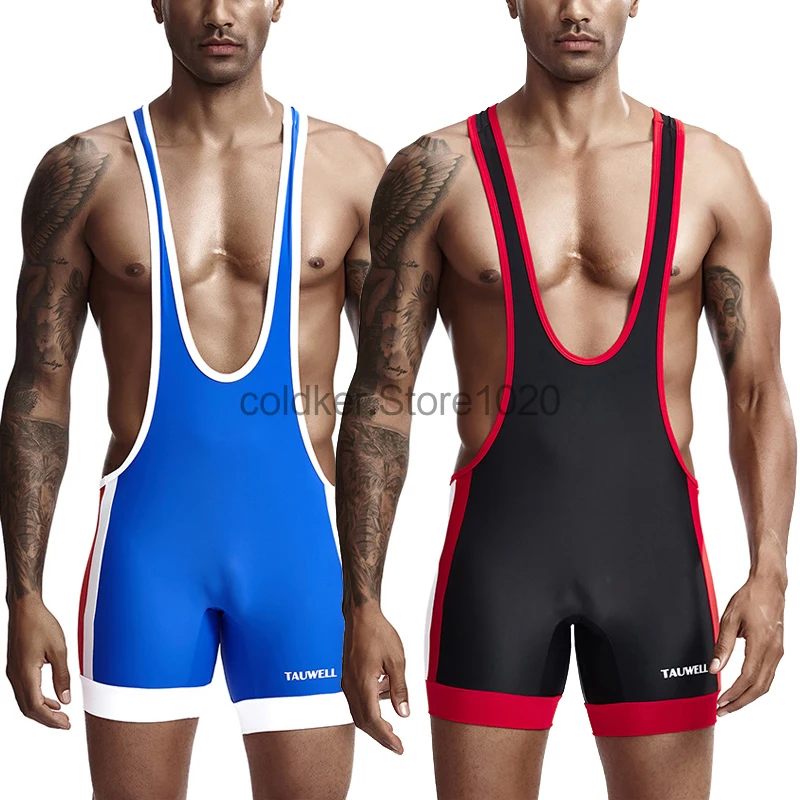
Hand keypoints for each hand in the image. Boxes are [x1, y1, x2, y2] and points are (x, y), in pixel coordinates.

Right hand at [6, 595, 71, 728]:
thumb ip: (62, 675)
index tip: (66, 724)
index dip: (51, 719)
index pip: (36, 706)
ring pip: (25, 701)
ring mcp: (13, 672)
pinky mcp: (16, 668)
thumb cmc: (41, 624)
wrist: (24, 609)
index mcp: (25, 673)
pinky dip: (37, 699)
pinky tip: (51, 699)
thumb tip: (66, 698)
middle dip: (47, 719)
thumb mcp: (59, 649)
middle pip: (28, 708)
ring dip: (42, 711)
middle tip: (65, 724)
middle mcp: (15, 676)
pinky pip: (25, 691)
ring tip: (60, 714)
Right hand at [341, 604, 408, 753]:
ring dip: (374, 723)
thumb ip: (399, 689)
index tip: (398, 747)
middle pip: (363, 722)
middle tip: (396, 745)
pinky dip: (370, 707)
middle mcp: (351, 686)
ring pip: (358, 712)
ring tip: (392, 725)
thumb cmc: (378, 633)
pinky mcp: (348, 676)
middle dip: (380, 736)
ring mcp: (347, 681)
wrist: (360, 616)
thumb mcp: (396, 660)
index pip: (373, 720)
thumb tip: (403, 713)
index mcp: (363, 684)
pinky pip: (357, 699)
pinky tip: (383, 697)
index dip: (386, 738)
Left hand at [710, 576, 784, 715]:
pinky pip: (768, 675)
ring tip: (731, 704)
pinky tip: (743, 689)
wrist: (769, 586)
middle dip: (740, 702)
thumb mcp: (729, 619)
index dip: (733, 694)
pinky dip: (755, 686)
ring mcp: (778, 652)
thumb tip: (714, 669)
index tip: (720, 702)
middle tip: (723, 710)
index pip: (747, 678)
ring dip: (748, 697)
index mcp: (761, 645)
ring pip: (766, 684)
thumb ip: (722, 646)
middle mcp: (774, 652)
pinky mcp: (777, 650)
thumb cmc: (749, 598)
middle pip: (759, 688)